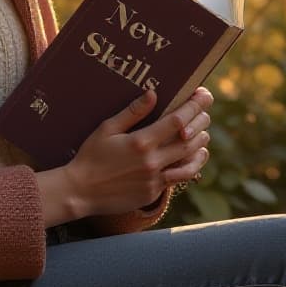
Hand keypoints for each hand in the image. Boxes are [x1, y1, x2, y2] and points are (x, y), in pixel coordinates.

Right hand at [64, 86, 212, 217]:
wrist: (81, 191)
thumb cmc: (91, 155)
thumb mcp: (107, 128)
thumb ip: (132, 112)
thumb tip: (153, 94)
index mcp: (141, 142)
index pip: (177, 121)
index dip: (194, 106)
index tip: (202, 95)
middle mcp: (152, 161)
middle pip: (189, 140)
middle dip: (201, 122)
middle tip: (205, 111)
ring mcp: (155, 179)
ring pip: (190, 161)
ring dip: (201, 146)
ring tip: (204, 134)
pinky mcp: (153, 192)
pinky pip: (179, 178)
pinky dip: (191, 166)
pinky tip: (194, 158)